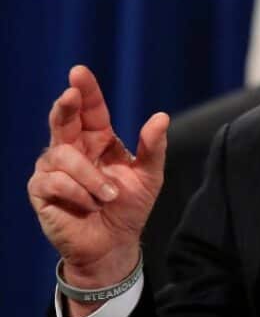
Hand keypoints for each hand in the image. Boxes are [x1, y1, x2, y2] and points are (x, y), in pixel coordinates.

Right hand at [28, 65, 167, 313]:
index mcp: (97, 140)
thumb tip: (161, 116)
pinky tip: (88, 205)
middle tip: (71, 94)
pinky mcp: (41, 191)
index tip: (79, 72)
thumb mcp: (149, 176)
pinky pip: (54, 181)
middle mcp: (72, 149)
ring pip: (62, 155)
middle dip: (65, 105)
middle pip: (62, 119)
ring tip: (107, 196)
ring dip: (90, 177)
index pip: (90, 110)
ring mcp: (53, 169)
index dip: (86, 90)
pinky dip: (78, 192)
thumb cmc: (129, 206)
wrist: (114, 243)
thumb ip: (153, 147)